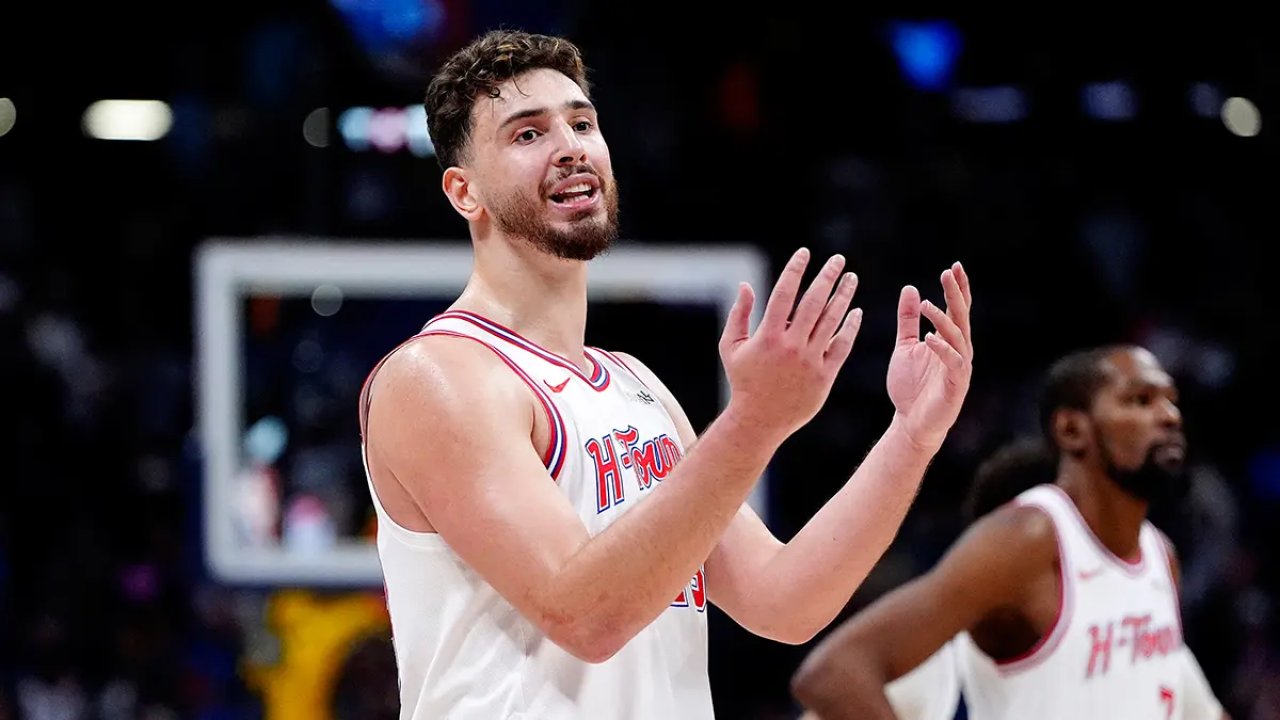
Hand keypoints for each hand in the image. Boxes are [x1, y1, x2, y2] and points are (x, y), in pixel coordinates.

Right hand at [719, 248, 863, 439]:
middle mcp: (791, 346)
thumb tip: (746, 285)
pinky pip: (841, 346)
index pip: (784, 294)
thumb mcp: (731, 347)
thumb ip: (739, 315)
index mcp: (768, 337)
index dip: (795, 270)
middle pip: (813, 303)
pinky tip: (856, 312)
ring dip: (843, 296)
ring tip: (851, 278)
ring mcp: (810, 361)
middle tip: (838, 259)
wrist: (760, 420)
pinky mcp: (825, 376)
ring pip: (831, 321)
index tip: (804, 253)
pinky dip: (850, 328)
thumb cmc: (743, 381)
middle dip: (827, 277)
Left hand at [886, 262, 973, 451]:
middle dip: (956, 295)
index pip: (956, 310)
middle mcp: (959, 352)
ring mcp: (959, 369)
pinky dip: (943, 349)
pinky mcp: (955, 387)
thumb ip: (909, 320)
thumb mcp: (905, 346)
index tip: (953, 267)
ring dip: (943, 320)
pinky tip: (930, 338)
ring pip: (958, 338)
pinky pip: (953, 364)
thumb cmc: (910, 386)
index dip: (957, 289)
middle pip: (961, 318)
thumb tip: (911, 289)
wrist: (911, 423)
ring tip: (927, 305)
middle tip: (948, 273)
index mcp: (949, 341)